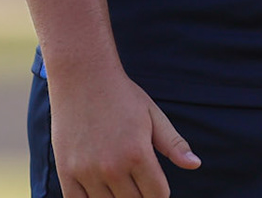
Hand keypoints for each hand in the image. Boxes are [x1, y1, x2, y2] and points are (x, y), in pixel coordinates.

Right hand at [51, 65, 200, 197]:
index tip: (155, 185)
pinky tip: (99, 191)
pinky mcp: (66, 172)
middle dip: (140, 196)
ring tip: (117, 182)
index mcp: (138, 153)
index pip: (158, 195)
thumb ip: (174, 144)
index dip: (159, 192)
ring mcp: (87, 171)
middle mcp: (112, 166)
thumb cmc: (121, 95)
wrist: (82, 75)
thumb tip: (195, 164)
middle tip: (136, 181)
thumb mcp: (153, 115)